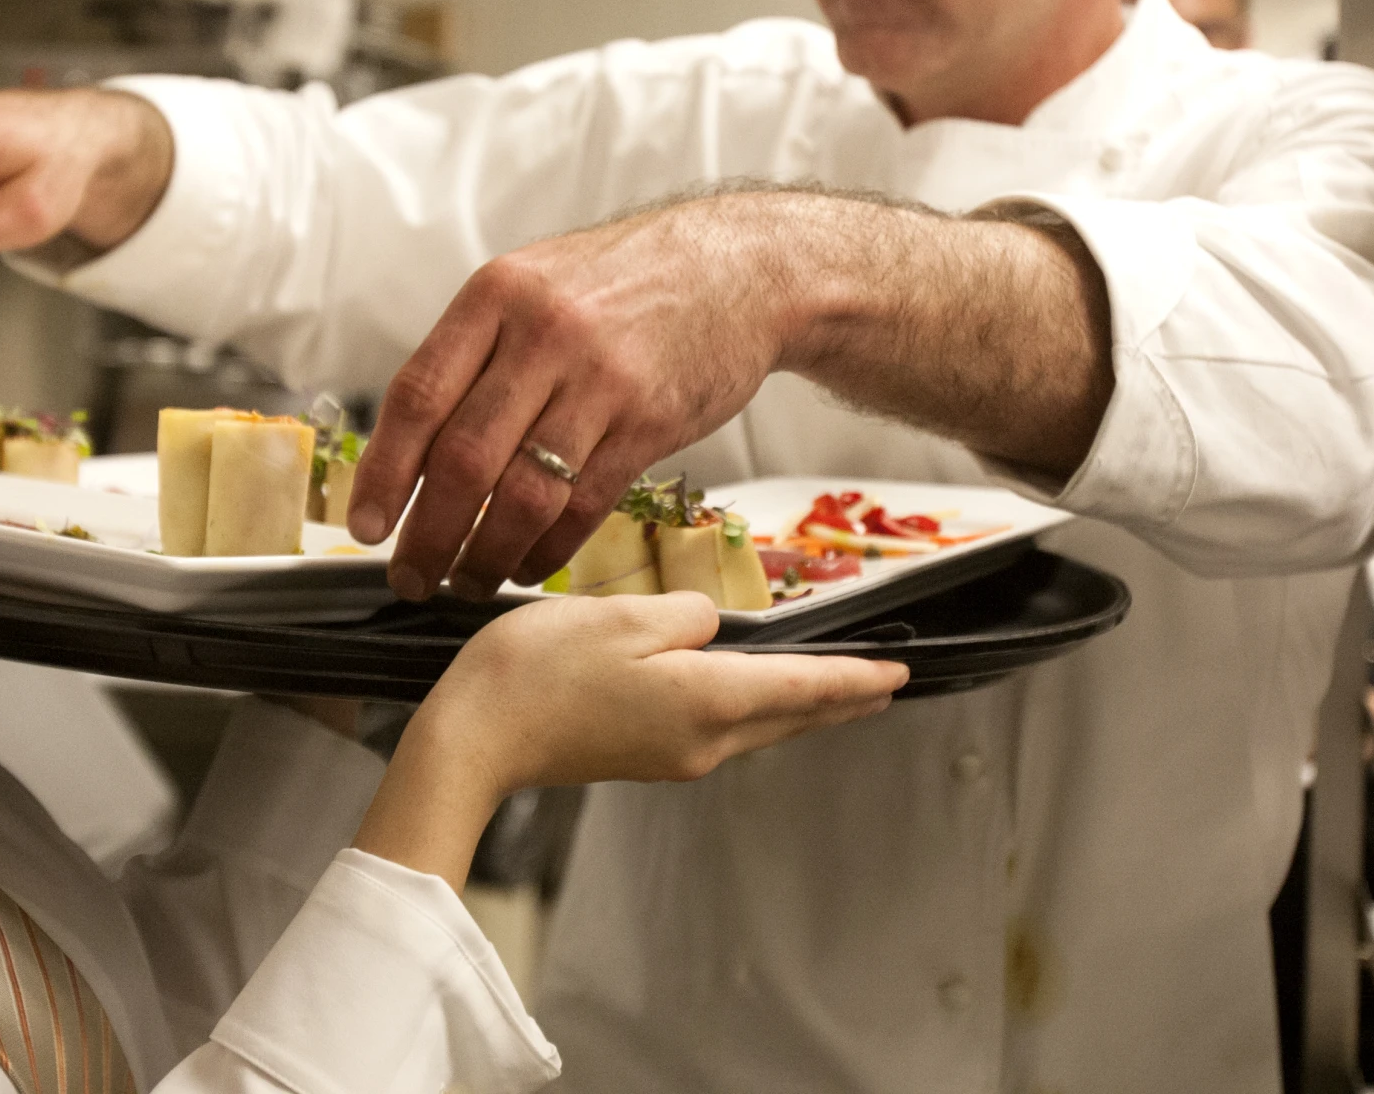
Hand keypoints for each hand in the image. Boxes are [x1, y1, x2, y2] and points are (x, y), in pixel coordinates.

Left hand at [347, 192, 796, 601]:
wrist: (741, 268)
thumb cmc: (626, 282)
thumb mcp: (536, 283)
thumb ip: (477, 350)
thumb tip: (411, 444)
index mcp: (497, 295)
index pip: (418, 396)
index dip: (383, 471)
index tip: (365, 524)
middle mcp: (544, 335)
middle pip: (463, 459)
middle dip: (427, 535)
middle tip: (410, 576)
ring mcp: (601, 381)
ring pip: (523, 495)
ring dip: (484, 555)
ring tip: (466, 580)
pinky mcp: (650, 423)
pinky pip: (583, 506)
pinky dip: (547, 549)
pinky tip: (528, 564)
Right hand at [352, 592, 906, 887]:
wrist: (472, 740)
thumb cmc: (537, 671)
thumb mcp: (622, 616)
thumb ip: (686, 616)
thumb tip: (711, 629)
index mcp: (709, 701)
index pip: (806, 688)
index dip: (857, 680)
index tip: (901, 673)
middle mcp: (704, 740)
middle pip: (790, 715)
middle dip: (840, 698)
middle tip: (884, 684)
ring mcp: (674, 755)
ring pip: (759, 725)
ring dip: (799, 706)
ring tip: (833, 689)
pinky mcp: (644, 756)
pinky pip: (723, 729)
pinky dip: (756, 711)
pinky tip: (755, 695)